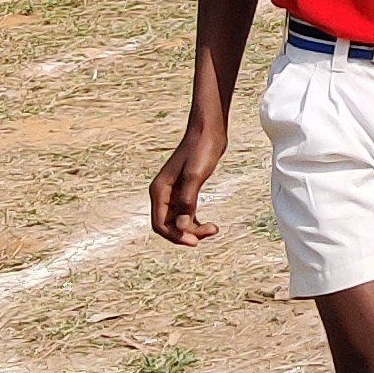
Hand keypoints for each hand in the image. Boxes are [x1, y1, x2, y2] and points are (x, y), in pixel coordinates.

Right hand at [149, 116, 226, 245]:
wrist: (209, 130)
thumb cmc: (201, 150)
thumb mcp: (195, 176)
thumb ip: (186, 202)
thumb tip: (181, 227)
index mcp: (159, 191)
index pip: (160, 225)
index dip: (176, 237)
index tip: (195, 242)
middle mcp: (163, 193)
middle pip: (169, 225)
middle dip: (187, 233)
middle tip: (211, 231)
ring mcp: (174, 192)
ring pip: (178, 221)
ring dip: (193, 229)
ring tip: (214, 228)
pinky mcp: (186, 189)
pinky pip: (186, 213)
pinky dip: (195, 221)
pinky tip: (209, 223)